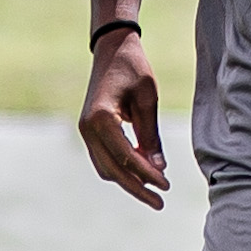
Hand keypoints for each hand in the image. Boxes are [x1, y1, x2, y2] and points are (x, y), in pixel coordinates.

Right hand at [78, 32, 170, 208]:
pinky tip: (142, 174)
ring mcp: (85, 130)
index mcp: (101, 118)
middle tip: (160, 203)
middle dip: (137, 188)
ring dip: (128, 181)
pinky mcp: (88, 130)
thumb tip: (158, 168)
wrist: (112, 48)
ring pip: (106, 168)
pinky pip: (104, 158)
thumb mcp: (148, 99)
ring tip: (154, 192)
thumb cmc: (133, 68)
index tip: (166, 186)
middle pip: (112, 169)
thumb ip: (151, 135)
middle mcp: (87, 128)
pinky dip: (121, 169)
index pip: (125, 157)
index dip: (147, 175)